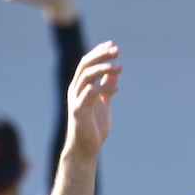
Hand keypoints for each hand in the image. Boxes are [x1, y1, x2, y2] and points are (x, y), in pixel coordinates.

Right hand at [64, 41, 121, 158]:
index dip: (98, 52)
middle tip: (117, 50)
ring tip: (119, 68)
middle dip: (101, 55)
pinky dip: (102, 89)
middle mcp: (75, 90)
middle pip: (85, 65)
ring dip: (103, 69)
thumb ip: (107, 86)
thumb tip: (116, 71)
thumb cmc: (93, 127)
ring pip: (86, 77)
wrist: (85, 149)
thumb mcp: (103, 102)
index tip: (113, 45)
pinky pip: (89, 94)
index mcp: (80, 87)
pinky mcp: (78, 111)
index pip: (87, 63)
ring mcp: (75, 100)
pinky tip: (116, 89)